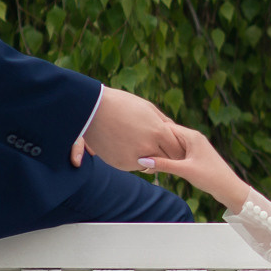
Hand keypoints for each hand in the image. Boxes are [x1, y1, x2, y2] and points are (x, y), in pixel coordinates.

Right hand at [72, 86, 186, 170]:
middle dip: (167, 156)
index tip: (174, 147)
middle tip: (162, 149)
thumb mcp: (148, 108)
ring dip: (152, 160)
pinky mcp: (121, 164)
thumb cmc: (122, 104)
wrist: (93, 110)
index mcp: (158, 132)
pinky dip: (135, 160)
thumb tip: (174, 131)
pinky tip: (127, 147)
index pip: (177, 150)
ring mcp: (134, 158)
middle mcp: (148, 147)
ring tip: (142, 146)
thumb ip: (163, 122)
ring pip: (152, 166)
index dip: (177, 149)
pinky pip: (135, 166)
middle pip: (168, 160)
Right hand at [143, 122, 251, 211]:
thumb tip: (143, 160)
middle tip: (139, 147)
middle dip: (156, 141)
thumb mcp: (184, 170)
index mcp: (192, 136)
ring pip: (173, 144)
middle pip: (169, 135)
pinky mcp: (196, 155)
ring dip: (162, 150)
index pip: (167, 127)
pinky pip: (178, 151)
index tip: (139, 138)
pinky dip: (169, 156)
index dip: (153, 132)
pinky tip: (160, 163)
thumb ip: (164, 164)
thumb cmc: (211, 177)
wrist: (229, 188)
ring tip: (146, 156)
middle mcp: (194, 138)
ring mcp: (195, 146)